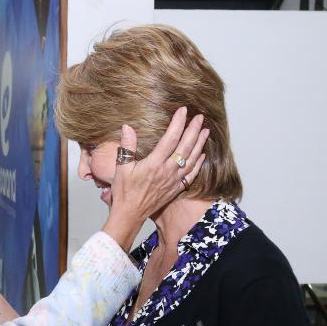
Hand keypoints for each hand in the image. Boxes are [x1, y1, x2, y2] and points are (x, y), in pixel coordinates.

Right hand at [103, 107, 208, 250]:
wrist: (130, 214)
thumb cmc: (124, 192)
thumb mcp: (121, 168)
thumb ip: (126, 147)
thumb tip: (127, 127)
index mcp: (154, 164)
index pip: (170, 139)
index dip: (178, 123)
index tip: (182, 111)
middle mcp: (167, 171)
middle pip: (185, 146)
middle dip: (193, 130)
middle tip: (199, 117)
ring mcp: (174, 180)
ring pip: (192, 159)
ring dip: (200, 144)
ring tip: (205, 131)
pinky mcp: (176, 188)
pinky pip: (192, 174)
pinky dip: (198, 163)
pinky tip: (202, 154)